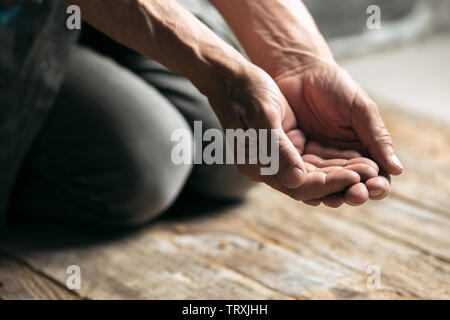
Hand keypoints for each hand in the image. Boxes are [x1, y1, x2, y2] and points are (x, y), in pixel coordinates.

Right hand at [208, 63, 378, 203]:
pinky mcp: (286, 148)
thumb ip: (277, 150)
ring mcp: (276, 160)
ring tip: (370, 170)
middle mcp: (267, 169)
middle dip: (341, 183)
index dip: (328, 183)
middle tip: (372, 179)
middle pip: (310, 186)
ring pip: (315, 176)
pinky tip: (356, 160)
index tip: (354, 177)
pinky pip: (313, 163)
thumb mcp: (262, 116)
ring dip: (341, 175)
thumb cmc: (245, 92)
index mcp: (257, 166)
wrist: (232, 77)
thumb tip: (297, 180)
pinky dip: (334, 163)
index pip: (298, 185)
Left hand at [274, 58, 402, 202]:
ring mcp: (316, 161)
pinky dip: (306, 185)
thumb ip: (376, 138)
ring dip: (331, 194)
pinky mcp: (294, 158)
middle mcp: (339, 159)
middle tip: (355, 194)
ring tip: (336, 197)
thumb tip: (397, 171)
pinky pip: (301, 176)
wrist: (298, 71)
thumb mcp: (360, 110)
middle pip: (350, 186)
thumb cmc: (335, 86)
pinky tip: (310, 188)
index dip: (376, 185)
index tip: (375, 187)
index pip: (373, 175)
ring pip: (326, 186)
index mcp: (361, 149)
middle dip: (354, 193)